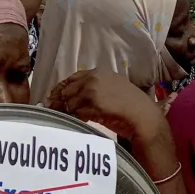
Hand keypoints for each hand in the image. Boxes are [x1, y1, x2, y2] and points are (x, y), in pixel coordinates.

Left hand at [46, 68, 163, 141]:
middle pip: (68, 88)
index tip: (54, 97)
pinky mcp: (93, 103)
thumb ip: (97, 88)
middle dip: (58, 100)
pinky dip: (71, 117)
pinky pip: (75, 112)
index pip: (73, 78)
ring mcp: (93, 89)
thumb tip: (77, 97)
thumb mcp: (114, 90)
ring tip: (57, 117)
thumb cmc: (132, 106)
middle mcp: (95, 77)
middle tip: (51, 109)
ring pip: (69, 101)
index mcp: (100, 71)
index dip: (62, 88)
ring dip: (63, 110)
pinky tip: (70, 122)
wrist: (143, 116)